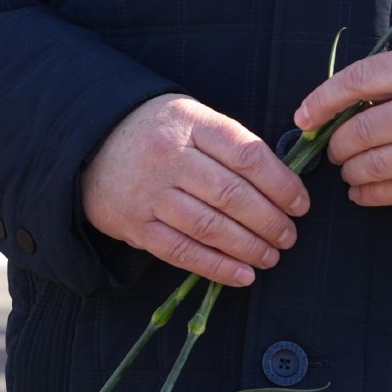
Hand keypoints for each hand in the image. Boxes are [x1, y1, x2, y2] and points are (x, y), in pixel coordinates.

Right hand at [79, 93, 308, 286]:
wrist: (90, 142)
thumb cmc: (158, 130)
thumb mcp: (192, 117)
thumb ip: (230, 143)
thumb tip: (282, 181)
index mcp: (192, 123)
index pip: (247, 155)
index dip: (281, 183)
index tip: (300, 203)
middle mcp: (170, 156)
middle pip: (232, 194)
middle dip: (270, 220)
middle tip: (290, 235)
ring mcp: (150, 193)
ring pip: (209, 226)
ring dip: (248, 247)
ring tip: (272, 256)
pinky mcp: (135, 225)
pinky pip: (181, 251)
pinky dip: (216, 267)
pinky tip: (242, 274)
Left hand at [293, 47, 391, 208]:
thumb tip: (334, 108)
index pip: (361, 80)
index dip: (324, 100)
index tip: (304, 118)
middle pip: (362, 129)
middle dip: (337, 145)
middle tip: (334, 150)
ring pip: (376, 164)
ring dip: (351, 171)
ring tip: (348, 170)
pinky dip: (371, 194)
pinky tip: (360, 192)